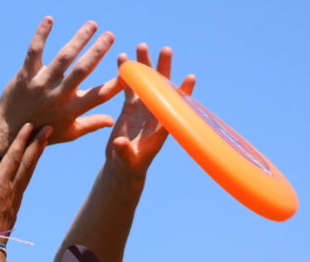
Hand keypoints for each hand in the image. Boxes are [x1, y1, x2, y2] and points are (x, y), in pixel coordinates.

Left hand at [0, 18, 122, 144]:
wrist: (8, 131)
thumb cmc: (42, 133)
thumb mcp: (68, 133)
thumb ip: (91, 124)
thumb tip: (112, 121)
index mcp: (72, 110)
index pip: (99, 95)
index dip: (117, 83)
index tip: (130, 69)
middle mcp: (58, 97)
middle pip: (82, 71)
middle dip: (98, 52)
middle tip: (110, 36)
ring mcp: (41, 85)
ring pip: (63, 59)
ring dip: (79, 40)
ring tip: (92, 25)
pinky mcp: (25, 76)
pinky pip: (34, 51)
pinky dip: (41, 34)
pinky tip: (49, 19)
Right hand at [0, 124, 51, 240]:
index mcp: (1, 185)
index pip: (14, 157)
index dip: (22, 140)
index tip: (31, 125)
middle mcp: (12, 190)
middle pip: (28, 162)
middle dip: (38, 144)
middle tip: (49, 128)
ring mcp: (15, 199)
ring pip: (29, 172)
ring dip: (36, 156)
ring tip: (43, 143)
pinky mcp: (14, 207)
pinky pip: (25, 182)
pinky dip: (30, 170)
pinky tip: (30, 169)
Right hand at [107, 44, 195, 178]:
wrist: (123, 166)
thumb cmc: (131, 167)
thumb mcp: (129, 161)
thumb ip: (125, 151)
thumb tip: (119, 142)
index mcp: (161, 126)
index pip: (176, 107)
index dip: (183, 93)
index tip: (190, 79)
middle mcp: (155, 113)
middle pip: (162, 87)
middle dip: (164, 68)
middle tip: (166, 50)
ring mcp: (142, 108)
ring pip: (145, 82)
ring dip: (144, 65)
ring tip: (141, 46)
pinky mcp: (130, 107)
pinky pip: (129, 87)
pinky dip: (126, 73)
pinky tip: (123, 58)